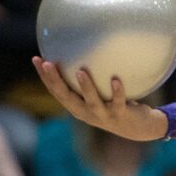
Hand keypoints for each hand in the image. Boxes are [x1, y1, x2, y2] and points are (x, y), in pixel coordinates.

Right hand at [33, 58, 167, 141]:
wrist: (139, 128)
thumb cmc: (116, 104)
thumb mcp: (100, 92)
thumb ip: (90, 76)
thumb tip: (84, 46)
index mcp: (78, 107)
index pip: (56, 91)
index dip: (44, 76)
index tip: (36, 58)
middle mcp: (87, 112)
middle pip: (67, 98)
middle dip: (55, 80)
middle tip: (46, 63)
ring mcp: (104, 115)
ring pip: (92, 102)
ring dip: (85, 87)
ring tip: (80, 71)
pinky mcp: (121, 115)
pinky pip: (118, 102)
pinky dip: (117, 91)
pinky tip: (115, 79)